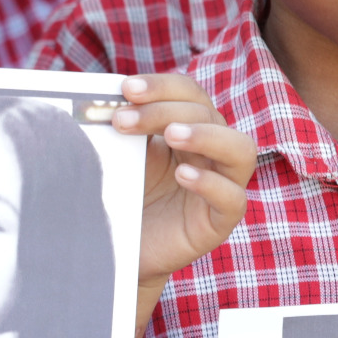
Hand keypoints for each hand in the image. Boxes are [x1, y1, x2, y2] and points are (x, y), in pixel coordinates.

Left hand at [111, 75, 253, 289]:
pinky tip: (183, 176)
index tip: (126, 88)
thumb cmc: (122, 197)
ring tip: (171, 135)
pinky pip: (234, 198)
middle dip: (164, 110)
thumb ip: (120, 127)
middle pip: (207, 113)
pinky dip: (211, 183)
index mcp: (189, 128)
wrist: (118, 251)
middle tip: (123, 120)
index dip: (162, 86)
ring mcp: (222, 185)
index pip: (189, 93)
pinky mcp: (219, 221)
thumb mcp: (120, 156)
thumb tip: (97, 98)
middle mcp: (211, 152)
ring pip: (239, 149)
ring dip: (205, 135)